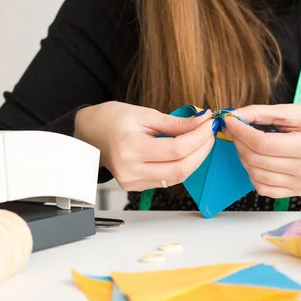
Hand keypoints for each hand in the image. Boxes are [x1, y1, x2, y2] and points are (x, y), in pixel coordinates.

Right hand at [75, 101, 213, 190]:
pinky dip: (182, 166)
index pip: (177, 149)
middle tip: (210, 133)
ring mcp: (132, 182)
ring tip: (202, 141)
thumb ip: (176, 122)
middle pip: (180, 168)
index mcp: (130, 149)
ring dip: (195, 160)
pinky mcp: (135, 187)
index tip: (209, 123)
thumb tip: (203, 121)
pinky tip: (188, 152)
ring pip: (177, 177)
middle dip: (202, 150)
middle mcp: (130, 171)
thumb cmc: (113, 119)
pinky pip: (167, 180)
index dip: (199, 137)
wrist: (90, 133)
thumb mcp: (145, 114)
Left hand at [224, 104, 300, 201]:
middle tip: (236, 128)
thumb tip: (235, 115)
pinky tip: (256, 158)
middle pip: (257, 160)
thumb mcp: (297, 110)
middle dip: (239, 142)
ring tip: (246, 141)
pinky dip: (252, 173)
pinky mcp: (295, 192)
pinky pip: (262, 188)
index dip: (241, 131)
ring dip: (243, 156)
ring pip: (255, 175)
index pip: (263, 144)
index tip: (230, 119)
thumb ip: (264, 112)